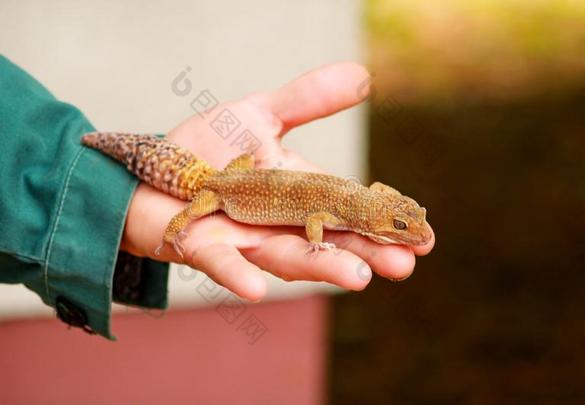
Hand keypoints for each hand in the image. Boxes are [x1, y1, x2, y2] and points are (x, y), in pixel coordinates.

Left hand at [120, 62, 434, 300]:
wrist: (152, 168)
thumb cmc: (208, 149)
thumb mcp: (261, 115)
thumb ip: (308, 100)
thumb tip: (363, 77)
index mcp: (299, 194)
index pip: (350, 212)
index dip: (385, 225)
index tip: (424, 238)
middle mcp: (280, 223)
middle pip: (329, 243)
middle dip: (365, 255)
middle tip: (405, 265)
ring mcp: (245, 238)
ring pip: (286, 257)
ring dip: (320, 268)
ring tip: (358, 277)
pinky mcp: (205, 245)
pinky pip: (222, 262)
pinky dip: (237, 273)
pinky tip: (253, 287)